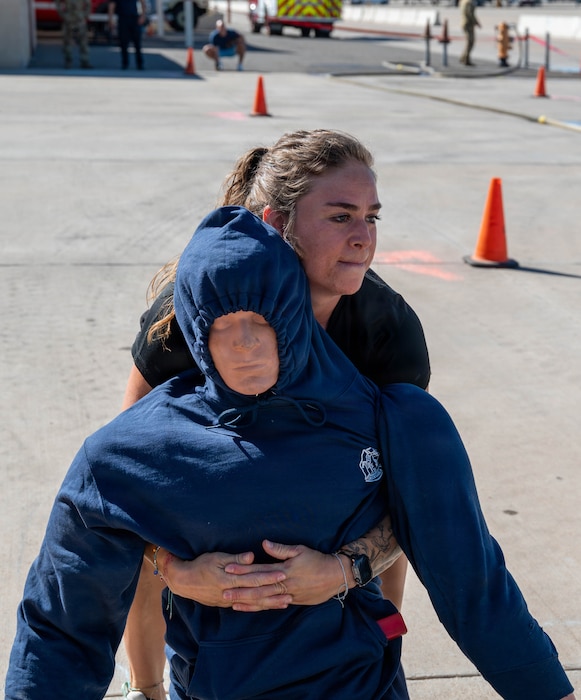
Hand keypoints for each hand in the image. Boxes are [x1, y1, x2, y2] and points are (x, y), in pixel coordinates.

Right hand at [157, 550, 289, 608]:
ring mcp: (229, 600)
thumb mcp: (216, 558)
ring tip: (285, 603)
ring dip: (270, 602)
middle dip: (274, 593)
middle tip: (291, 593)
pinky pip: (246, 606)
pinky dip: (258, 606)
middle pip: (256, 593)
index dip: (269, 576)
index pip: (253, 578)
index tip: (283, 573)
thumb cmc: (200, 565)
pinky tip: (267, 606)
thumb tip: (251, 557)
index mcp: (229, 579)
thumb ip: (235, 559)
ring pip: (253, 602)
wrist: (184, 581)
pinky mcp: (227, 603)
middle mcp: (231, 592)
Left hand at [223, 540, 350, 610]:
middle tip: (223, 591)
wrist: (335, 576)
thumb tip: (263, 544)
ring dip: (247, 601)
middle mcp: (284, 585)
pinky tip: (249, 608)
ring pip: (264, 600)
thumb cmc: (317, 560)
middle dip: (240, 590)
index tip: (228, 569)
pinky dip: (260, 607)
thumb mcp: (300, 550)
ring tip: (232, 602)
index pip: (259, 570)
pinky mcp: (291, 601)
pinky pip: (272, 605)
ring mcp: (287, 595)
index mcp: (284, 570)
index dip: (243, 570)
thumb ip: (281, 549)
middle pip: (258, 588)